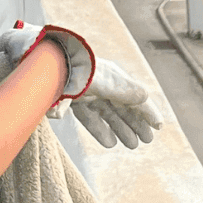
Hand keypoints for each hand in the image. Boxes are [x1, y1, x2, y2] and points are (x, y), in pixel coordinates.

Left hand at [0, 21, 161, 148]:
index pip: (135, 97)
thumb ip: (124, 90)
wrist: (43, 57)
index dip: (147, 112)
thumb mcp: (103, 80)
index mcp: (112, 77)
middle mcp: (101, 83)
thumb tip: (145, 97)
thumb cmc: (74, 66)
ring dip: (121, 128)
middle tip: (146, 140)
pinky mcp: (70, 96)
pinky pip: (90, 116)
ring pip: (108, 113)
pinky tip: (109, 142)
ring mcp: (85, 90)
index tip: (158, 126)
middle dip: (136, 124)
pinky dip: (99, 129)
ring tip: (132, 145)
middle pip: (123, 107)